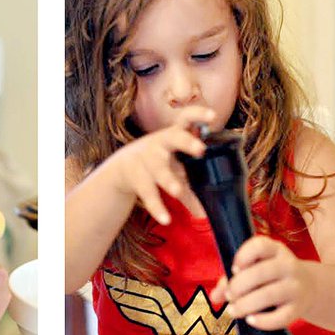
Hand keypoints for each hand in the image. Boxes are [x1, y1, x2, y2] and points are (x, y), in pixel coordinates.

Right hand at [98, 106, 214, 224]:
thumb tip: (206, 213)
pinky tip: (166, 219)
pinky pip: (148, 193)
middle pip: (174, 139)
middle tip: (200, 149)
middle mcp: (159, 144)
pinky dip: (157, 207)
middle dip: (186, 142)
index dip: (198, 115)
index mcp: (173, 136)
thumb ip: (191, 189)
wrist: (122, 169)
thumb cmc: (158, 164)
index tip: (213, 116)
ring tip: (178, 192)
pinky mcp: (135, 176)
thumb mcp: (174, 169)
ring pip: (159, 169)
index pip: (186, 119)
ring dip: (169, 180)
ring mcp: (146, 159)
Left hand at [210, 236, 315, 329]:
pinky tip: (250, 320)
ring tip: (232, 311)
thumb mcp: (256, 269)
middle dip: (238, 286)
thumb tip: (215, 296)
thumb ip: (232, 279)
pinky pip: (280, 317)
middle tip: (229, 296)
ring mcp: (295, 287)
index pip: (260, 246)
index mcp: (276, 250)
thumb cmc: (272, 277)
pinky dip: (262, 321)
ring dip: (245, 304)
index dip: (243, 256)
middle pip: (261, 272)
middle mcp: (289, 265)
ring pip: (268, 295)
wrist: (309, 287)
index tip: (234, 269)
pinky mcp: (298, 308)